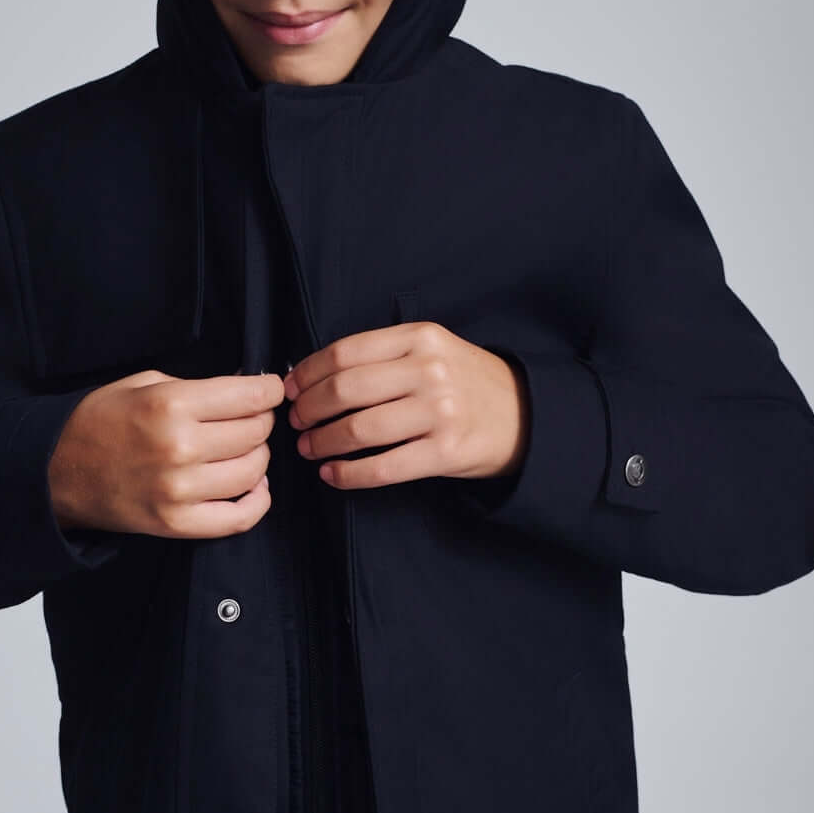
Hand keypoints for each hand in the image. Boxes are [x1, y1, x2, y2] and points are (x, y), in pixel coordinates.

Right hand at [48, 369, 285, 538]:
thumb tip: (245, 389)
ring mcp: (180, 491)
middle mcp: (179, 447)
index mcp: (171, 405)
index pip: (250, 398)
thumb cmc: (100, 421)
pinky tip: (253, 487)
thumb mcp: (143, 383)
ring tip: (243, 450)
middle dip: (261, 421)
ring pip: (254, 472)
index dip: (270, 390)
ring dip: (258, 457)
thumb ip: (197, 387)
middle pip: (256, 433)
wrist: (57, 471)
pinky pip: (240, 518)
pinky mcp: (177, 524)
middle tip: (250, 418)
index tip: (271, 389)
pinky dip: (257, 501)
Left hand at [284, 322, 528, 490]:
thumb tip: (312, 375)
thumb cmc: (464, 383)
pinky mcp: (446, 452)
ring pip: (358, 430)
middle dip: (309, 410)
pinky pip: (383, 467)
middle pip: (345, 390)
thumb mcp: (432, 350)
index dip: (308, 374)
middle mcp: (430, 371)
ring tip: (308, 448)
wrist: (524, 415)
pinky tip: (332, 474)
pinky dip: (348, 474)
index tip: (290, 390)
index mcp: (420, 338)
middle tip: (296, 422)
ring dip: (322, 442)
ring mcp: (440, 412)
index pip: (345, 353)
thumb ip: (382, 356)